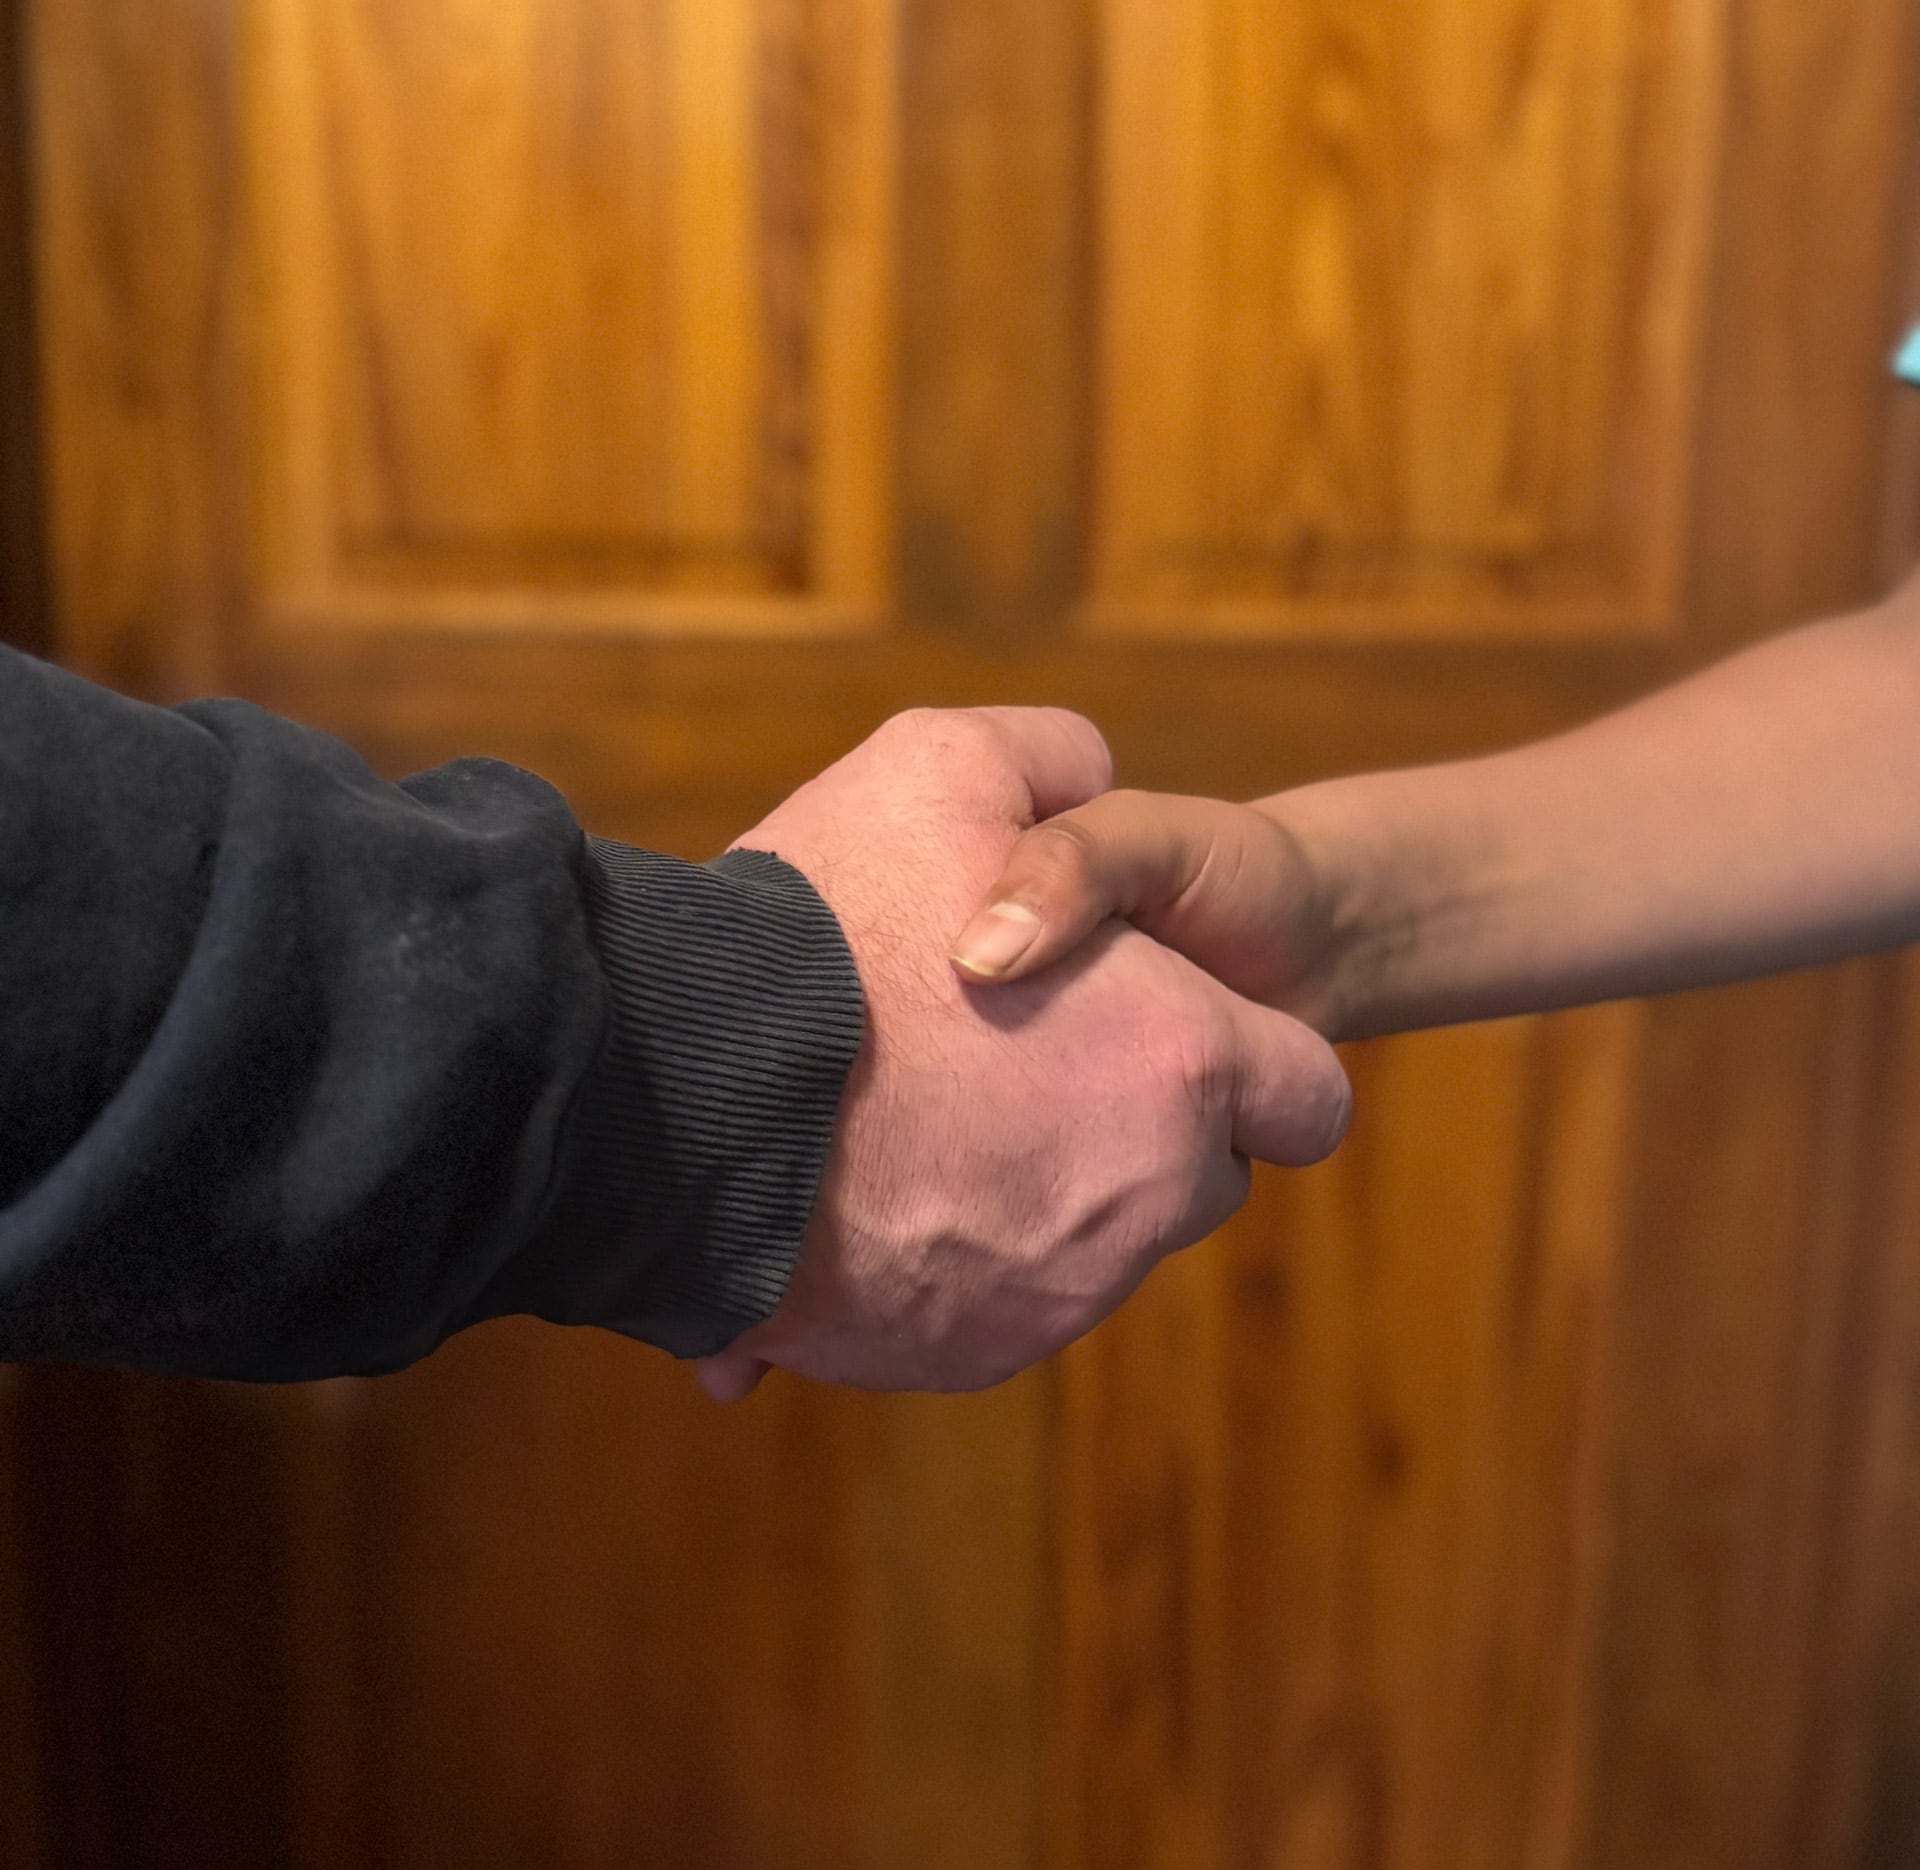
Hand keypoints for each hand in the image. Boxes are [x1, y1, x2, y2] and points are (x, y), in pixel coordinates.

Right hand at [697, 714, 1351, 1400]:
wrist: (676, 1095)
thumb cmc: (825, 921)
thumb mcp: (941, 765)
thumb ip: (1051, 760)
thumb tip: (1086, 770)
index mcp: (1178, 1062)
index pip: (1306, 1099)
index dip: (1252, 1060)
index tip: (1173, 1035)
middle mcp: (1144, 1195)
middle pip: (1199, 1177)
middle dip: (1139, 1125)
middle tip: (1027, 1061)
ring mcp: (1061, 1292)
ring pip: (1101, 1245)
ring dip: (1047, 1189)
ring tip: (932, 1116)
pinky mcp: (972, 1352)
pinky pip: (1003, 1305)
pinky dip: (962, 1260)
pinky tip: (876, 1187)